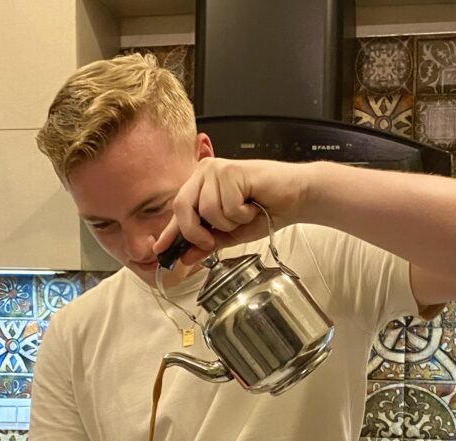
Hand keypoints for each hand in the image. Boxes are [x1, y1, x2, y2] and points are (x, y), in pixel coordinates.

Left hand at [154, 158, 307, 265]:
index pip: (179, 211)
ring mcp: (217, 169)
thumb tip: (186, 256)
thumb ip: (207, 242)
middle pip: (182, 208)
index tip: (159, 249)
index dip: (169, 232)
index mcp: (200, 185)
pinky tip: (253, 204)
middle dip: (197, 232)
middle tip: (214, 239)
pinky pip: (226, 206)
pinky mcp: (231, 170)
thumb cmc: (266, 210)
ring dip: (230, 221)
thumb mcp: (231, 233)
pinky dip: (242, 213)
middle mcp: (204, 172)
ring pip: (207, 210)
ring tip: (246, 212)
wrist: (296, 197)